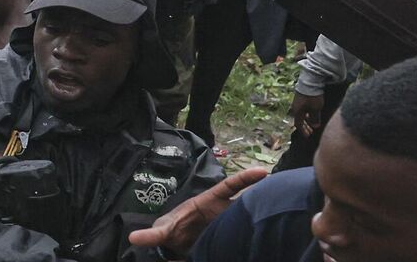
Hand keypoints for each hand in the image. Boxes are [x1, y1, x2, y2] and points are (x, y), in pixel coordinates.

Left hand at [128, 167, 268, 254]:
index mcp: (209, 201)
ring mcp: (230, 220)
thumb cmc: (174, 230)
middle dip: (260, 194)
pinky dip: (256, 234)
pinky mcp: (231, 233)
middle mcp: (223, 209)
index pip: (230, 186)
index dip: (245, 179)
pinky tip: (271, 235)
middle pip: (245, 199)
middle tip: (279, 189)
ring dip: (261, 212)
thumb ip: (153, 234)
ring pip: (248, 214)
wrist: (178, 243)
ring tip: (282, 208)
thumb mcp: (164, 232)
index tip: (263, 172)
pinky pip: (245, 229)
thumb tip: (134, 238)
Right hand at [290, 92, 325, 136]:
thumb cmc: (313, 96)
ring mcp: (297, 102)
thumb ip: (315, 118)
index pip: (298, 124)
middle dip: (305, 127)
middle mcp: (295, 108)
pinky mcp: (300, 98)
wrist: (310, 82)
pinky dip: (306, 114)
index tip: (308, 136)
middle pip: (299, 120)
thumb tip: (315, 126)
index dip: (303, 131)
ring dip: (306, 120)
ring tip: (312, 123)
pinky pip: (302, 110)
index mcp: (297, 112)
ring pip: (301, 114)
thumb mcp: (316, 108)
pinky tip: (311, 114)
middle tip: (311, 132)